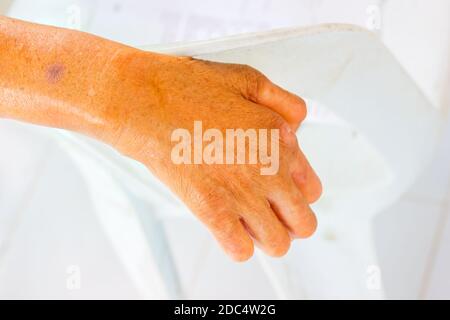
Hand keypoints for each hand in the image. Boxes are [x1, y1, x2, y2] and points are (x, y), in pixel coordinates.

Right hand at [106, 52, 321, 260]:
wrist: (143, 102)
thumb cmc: (187, 89)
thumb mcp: (247, 79)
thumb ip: (284, 103)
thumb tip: (299, 126)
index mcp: (279, 141)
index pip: (311, 189)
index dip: (298, 192)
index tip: (284, 190)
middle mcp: (267, 172)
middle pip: (302, 223)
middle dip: (291, 221)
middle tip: (273, 213)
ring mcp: (240, 195)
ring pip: (278, 244)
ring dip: (268, 237)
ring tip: (251, 221)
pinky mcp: (210, 211)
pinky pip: (240, 251)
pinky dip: (238, 245)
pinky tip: (229, 228)